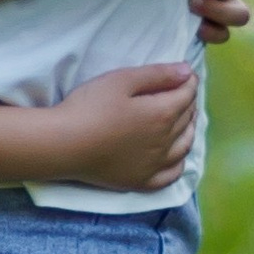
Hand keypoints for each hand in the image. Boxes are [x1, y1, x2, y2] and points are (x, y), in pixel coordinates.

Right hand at [44, 61, 199, 191]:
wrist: (64, 144)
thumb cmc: (90, 107)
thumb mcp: (122, 80)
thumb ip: (158, 75)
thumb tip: (187, 72)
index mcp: (162, 114)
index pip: (186, 95)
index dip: (189, 81)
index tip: (187, 73)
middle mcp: (165, 141)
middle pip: (187, 119)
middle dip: (189, 102)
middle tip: (183, 91)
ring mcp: (155, 165)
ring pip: (184, 146)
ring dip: (190, 130)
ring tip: (185, 120)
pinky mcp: (141, 182)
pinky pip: (171, 175)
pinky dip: (179, 163)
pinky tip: (175, 156)